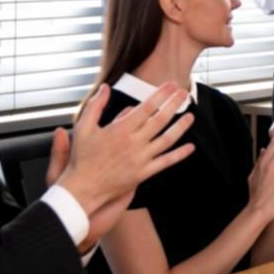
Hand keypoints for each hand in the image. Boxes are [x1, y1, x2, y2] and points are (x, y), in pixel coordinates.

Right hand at [54, 83, 197, 237]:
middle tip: (184, 93)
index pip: (147, 107)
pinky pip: (165, 162)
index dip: (162, 94)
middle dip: (174, 104)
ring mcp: (141, 159)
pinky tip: (190, 147)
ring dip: (181, 127)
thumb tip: (105, 87)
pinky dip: (179, 155)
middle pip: (161, 120)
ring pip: (167, 140)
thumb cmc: (82, 157)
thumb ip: (95, 105)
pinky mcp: (143, 173)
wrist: (82, 188)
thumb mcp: (83, 127)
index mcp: (121, 129)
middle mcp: (134, 143)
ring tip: (191, 116)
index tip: (172, 85)